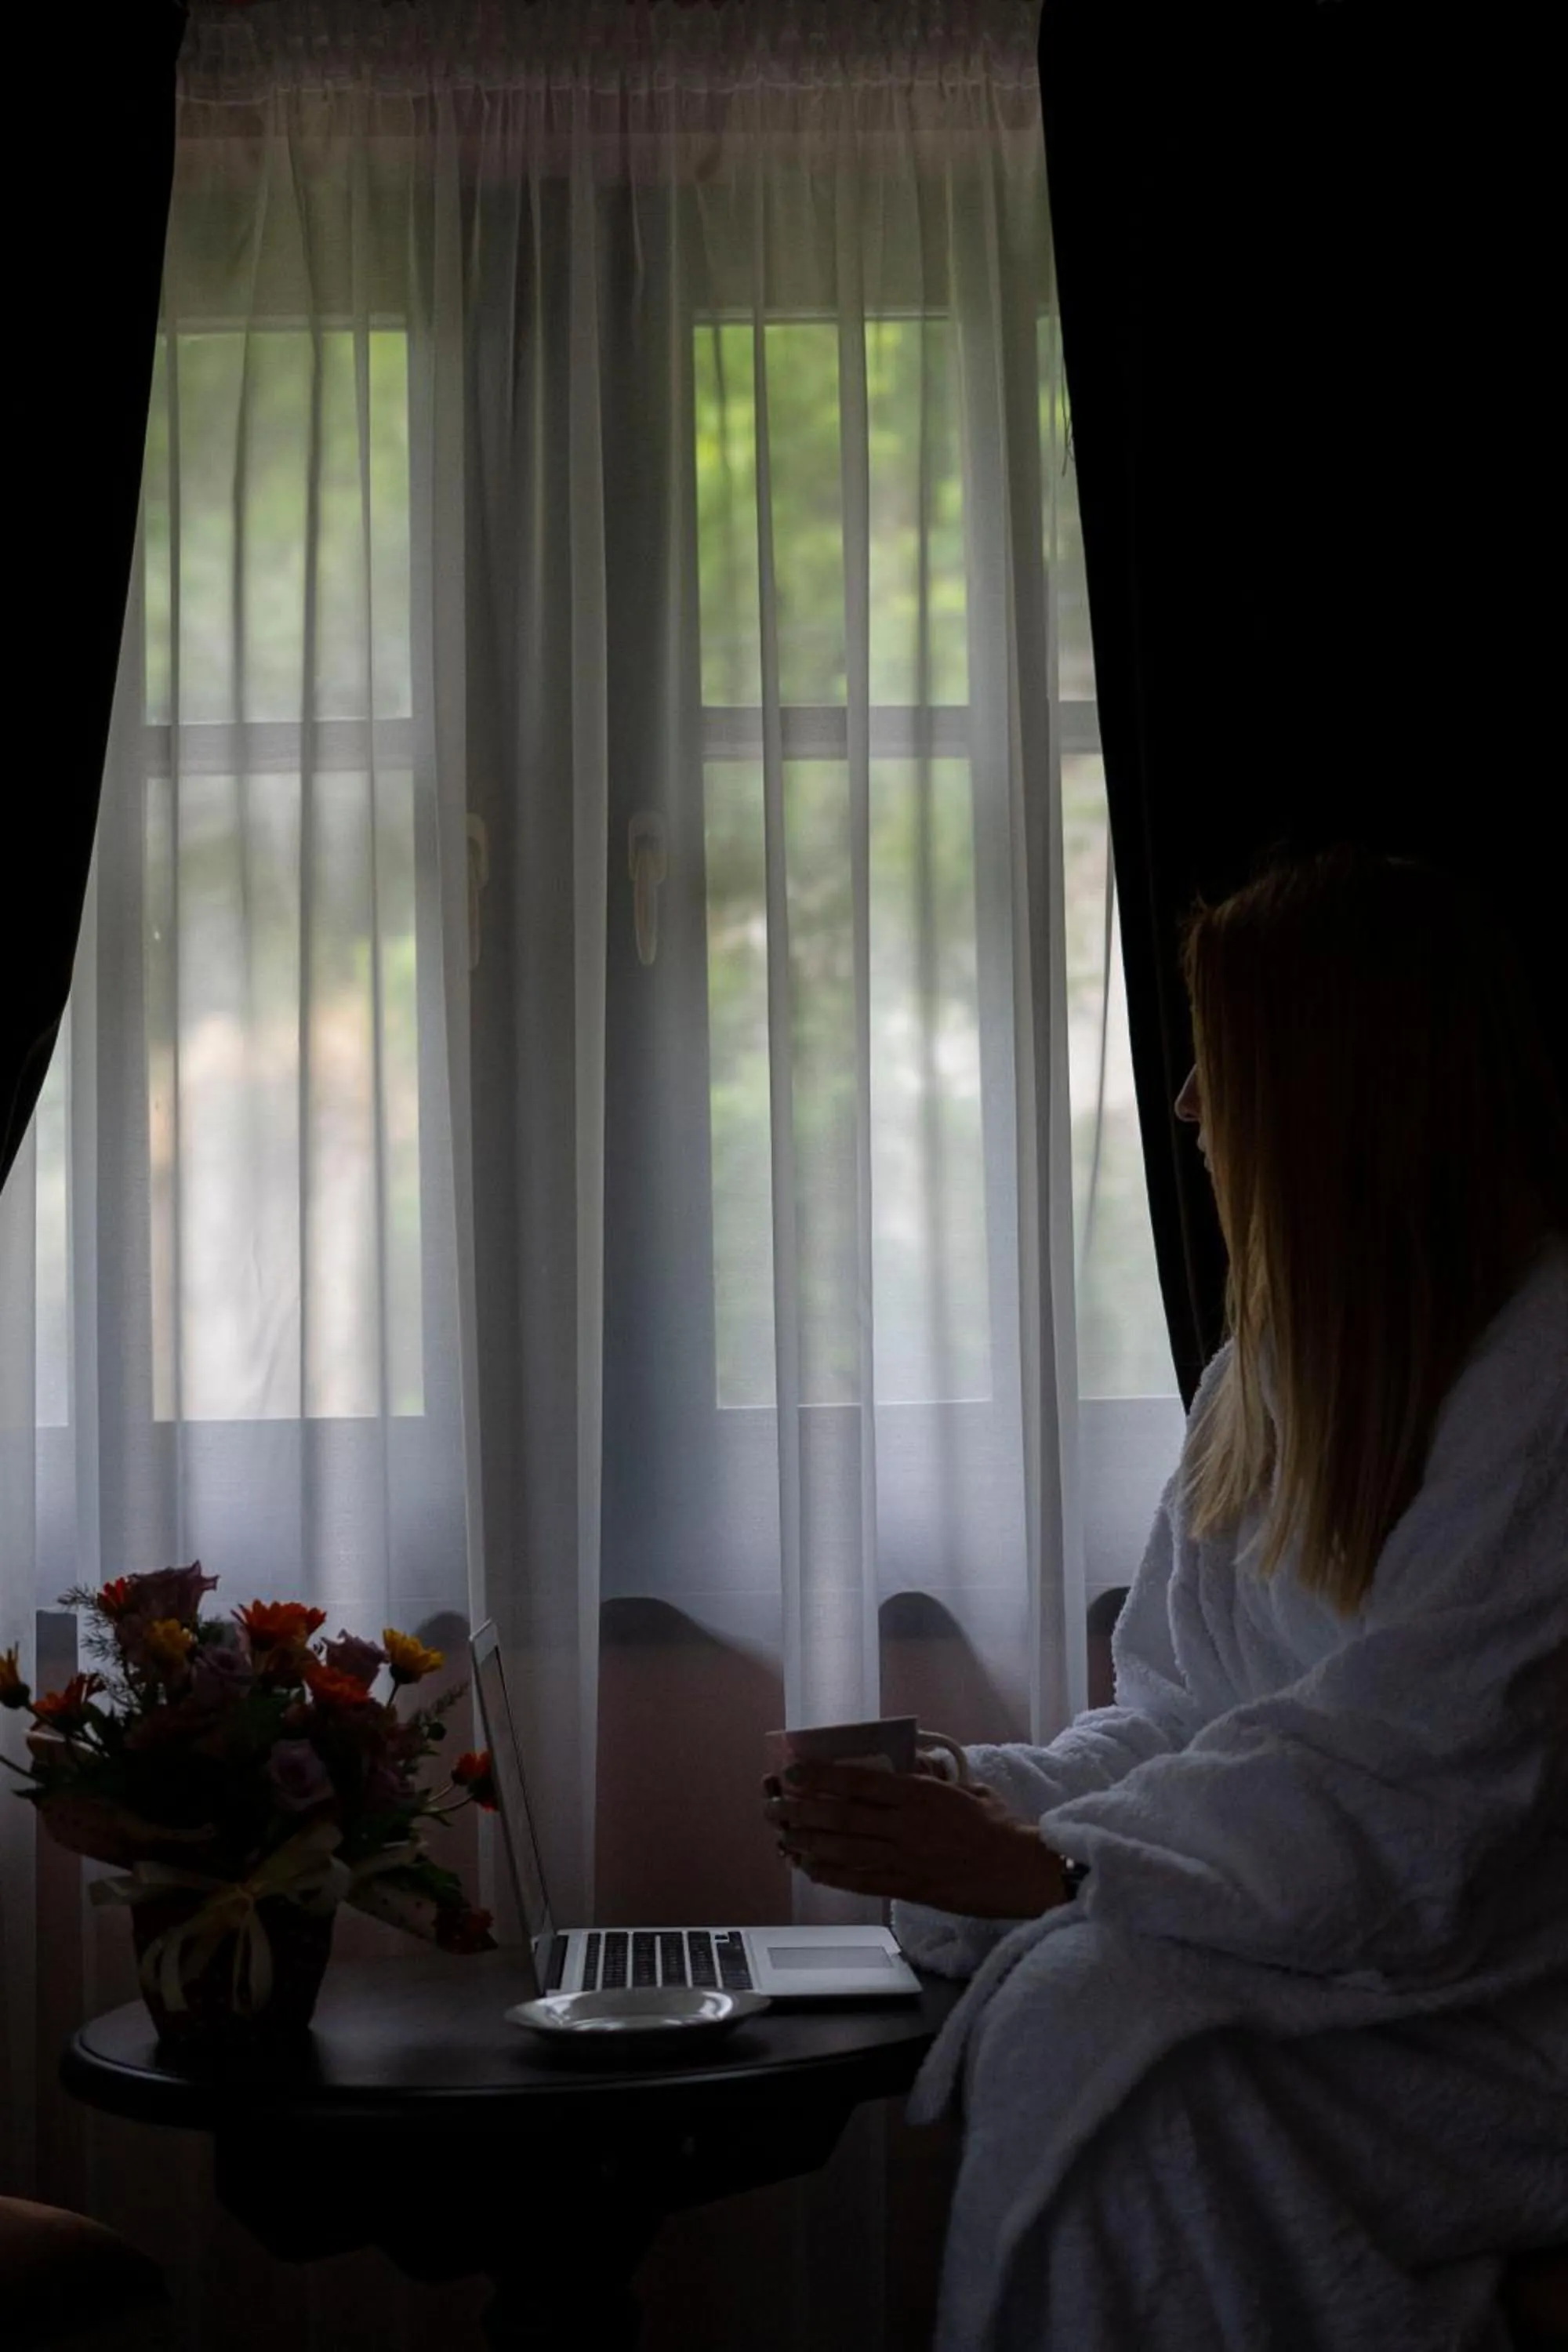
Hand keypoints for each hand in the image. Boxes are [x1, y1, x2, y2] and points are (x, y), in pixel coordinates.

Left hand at [761, 1763, 1070, 1918]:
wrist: (1020, 1870)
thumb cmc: (996, 1823)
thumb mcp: (964, 1786)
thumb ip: (930, 1777)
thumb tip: (907, 1764)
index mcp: (919, 1794)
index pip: (860, 1782)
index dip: (821, 1777)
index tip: (793, 1772)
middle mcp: (906, 1825)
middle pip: (842, 1816)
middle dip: (801, 1810)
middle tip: (773, 1805)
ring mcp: (904, 1859)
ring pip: (844, 1849)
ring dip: (807, 1842)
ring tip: (781, 1836)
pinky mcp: (908, 1887)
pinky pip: (860, 1880)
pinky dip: (831, 1874)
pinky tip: (809, 1867)